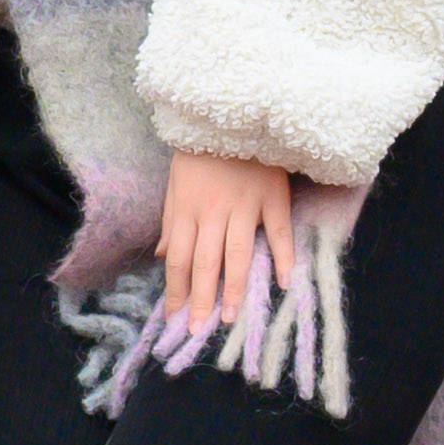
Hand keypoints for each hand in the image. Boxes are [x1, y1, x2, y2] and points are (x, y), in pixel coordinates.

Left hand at [158, 150, 298, 336]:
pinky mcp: (272, 197)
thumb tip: (160, 256)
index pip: (177, 259)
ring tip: (230, 318)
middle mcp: (212, 212)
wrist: (230, 115)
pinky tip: (283, 282)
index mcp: (186, 209)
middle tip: (198, 330)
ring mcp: (244, 205)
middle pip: (204, 263)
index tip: (174, 316)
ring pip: (237, 254)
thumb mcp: (175, 183)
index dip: (175, 290)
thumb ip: (171, 221)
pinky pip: (278, 232)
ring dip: (234, 289)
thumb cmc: (200, 152)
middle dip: (200, 300)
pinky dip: (283, 257)